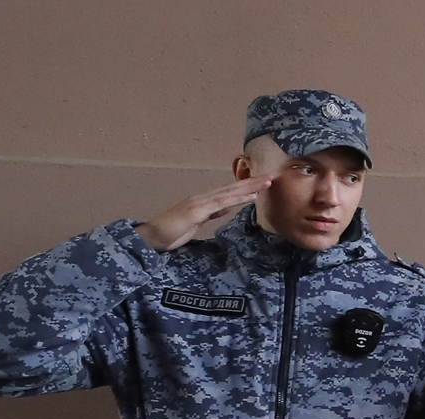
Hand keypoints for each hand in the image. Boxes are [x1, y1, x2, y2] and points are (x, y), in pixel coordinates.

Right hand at [136, 176, 271, 251]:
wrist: (152, 236)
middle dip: (253, 182)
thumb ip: (211, 213)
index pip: (229, 193)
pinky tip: (251, 196)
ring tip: (267, 182)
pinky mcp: (197, 211)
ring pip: (230, 193)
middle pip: (233, 188)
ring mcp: (200, 202)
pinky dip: (238, 199)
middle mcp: (203, 198)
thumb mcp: (197, 223)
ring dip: (250, 187)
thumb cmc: (172, 232)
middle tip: (272, 176)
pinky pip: (221, 204)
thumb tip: (226, 207)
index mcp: (204, 201)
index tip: (263, 183)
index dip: (246, 187)